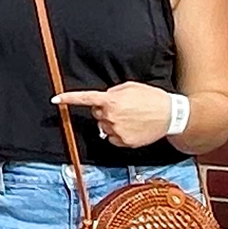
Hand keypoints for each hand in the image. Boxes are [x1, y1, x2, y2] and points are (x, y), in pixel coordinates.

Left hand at [54, 83, 177, 148]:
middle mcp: (111, 116)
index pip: (85, 99)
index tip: (55, 99)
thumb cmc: (152, 98)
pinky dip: (119, 134)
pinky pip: (113, 138)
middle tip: (124, 107)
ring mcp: (117, 131)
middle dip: (105, 110)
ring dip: (113, 122)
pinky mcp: (124, 142)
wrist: (171, 115)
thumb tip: (103, 99)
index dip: (68, 99)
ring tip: (132, 118)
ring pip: (104, 127)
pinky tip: (133, 128)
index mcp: (111, 100)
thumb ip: (113, 92)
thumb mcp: (131, 87)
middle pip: (97, 114)